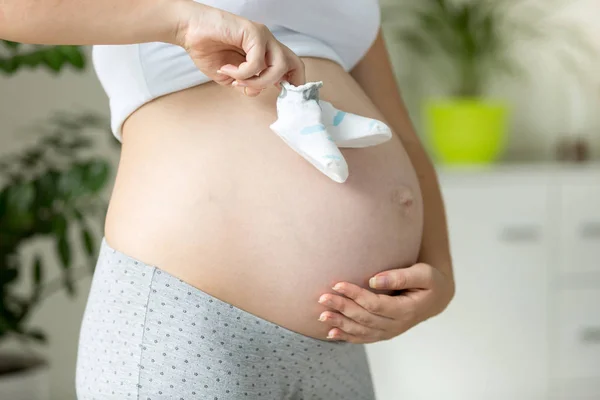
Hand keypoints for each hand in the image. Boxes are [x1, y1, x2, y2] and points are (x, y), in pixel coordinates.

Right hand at [174, 2, 304, 96]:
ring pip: (278, 67)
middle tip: (271, 92)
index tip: (279, 96)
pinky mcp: (254, 32)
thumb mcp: (230, 77)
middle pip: (296, 64)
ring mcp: (263, 37)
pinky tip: (227, 69)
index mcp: (266, 54)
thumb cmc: (208, 49)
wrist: (189, 30)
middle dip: (289, 83)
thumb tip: (256, 91)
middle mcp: (268, 44)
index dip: (292, 84)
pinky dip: (242, 73)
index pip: (291, 68)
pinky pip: (258, 62)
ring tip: (237, 81)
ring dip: (258, 82)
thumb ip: (246, 85)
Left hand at [317, 263, 454, 343]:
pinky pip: (363, 338)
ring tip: (321, 316)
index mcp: (406, 310)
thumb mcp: (423, 274)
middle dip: (342, 308)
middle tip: (323, 297)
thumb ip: (401, 276)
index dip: (355, 295)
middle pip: (364, 318)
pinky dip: (347, 336)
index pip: (375, 304)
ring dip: (340, 324)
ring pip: (361, 331)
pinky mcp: (383, 333)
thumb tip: (374, 279)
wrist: (436, 298)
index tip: (337, 284)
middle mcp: (396, 325)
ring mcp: (389, 332)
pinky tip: (331, 333)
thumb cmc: (429, 282)